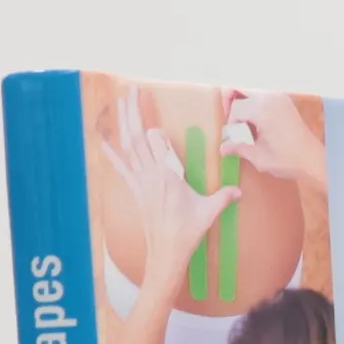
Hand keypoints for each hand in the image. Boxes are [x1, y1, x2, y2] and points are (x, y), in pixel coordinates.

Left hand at [102, 86, 240, 299]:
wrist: (166, 254)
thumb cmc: (187, 233)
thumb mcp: (208, 213)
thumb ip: (223, 198)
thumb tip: (239, 191)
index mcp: (167, 175)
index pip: (156, 141)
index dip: (157, 133)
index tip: (162, 130)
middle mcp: (150, 175)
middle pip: (137, 136)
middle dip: (133, 111)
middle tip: (131, 90)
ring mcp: (140, 182)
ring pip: (128, 146)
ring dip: (123, 123)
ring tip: (120, 103)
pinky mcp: (136, 191)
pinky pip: (122, 167)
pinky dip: (112, 153)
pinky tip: (104, 140)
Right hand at [220, 88, 325, 191]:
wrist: (313, 159)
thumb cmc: (287, 160)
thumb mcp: (259, 157)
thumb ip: (239, 148)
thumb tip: (222, 147)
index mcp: (262, 110)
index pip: (235, 107)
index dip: (229, 122)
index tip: (230, 136)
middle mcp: (270, 97)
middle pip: (239, 89)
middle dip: (230, 104)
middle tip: (231, 123)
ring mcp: (278, 97)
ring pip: (250, 91)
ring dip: (243, 104)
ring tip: (244, 126)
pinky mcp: (284, 100)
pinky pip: (262, 96)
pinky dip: (254, 105)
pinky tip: (257, 124)